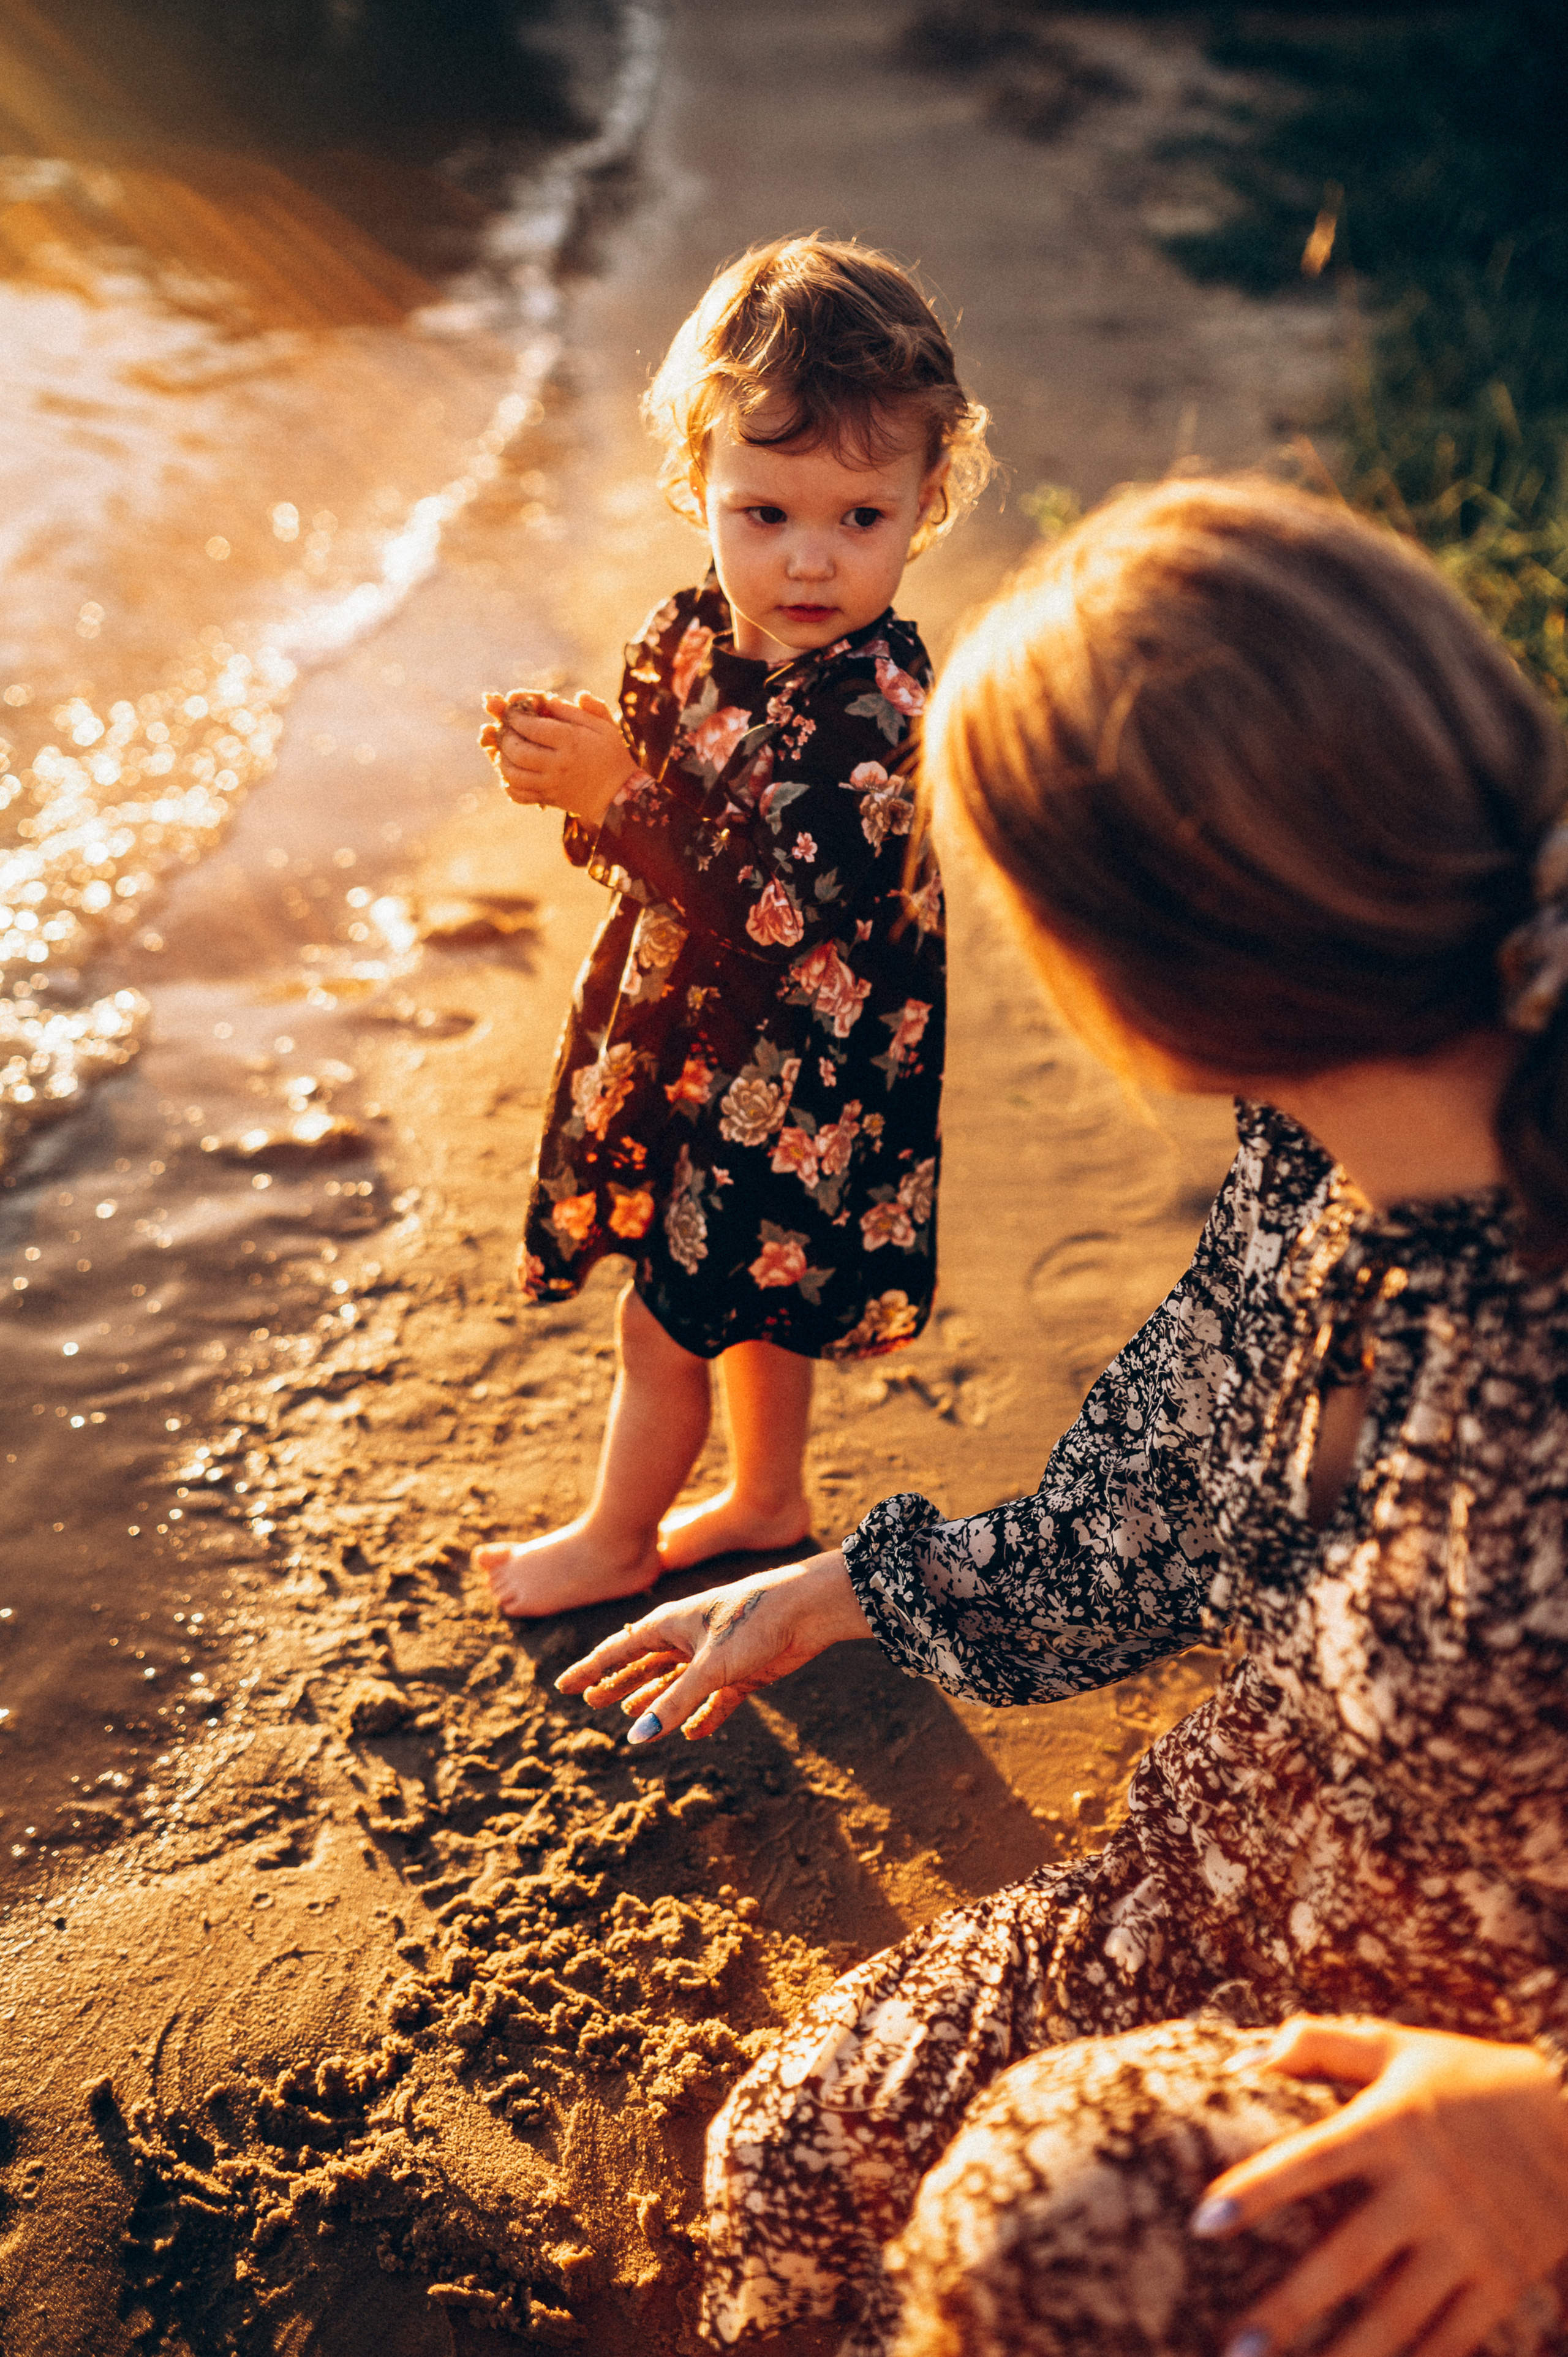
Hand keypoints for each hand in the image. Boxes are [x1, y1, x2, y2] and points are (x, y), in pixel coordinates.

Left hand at [479, 688, 636, 823]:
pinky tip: (512, 772)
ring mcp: (551, 785)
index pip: (531, 727)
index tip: (512, 710)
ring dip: (502, 759)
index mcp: (571, 742)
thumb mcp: (603, 725)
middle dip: (505, 736)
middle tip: (506, 729)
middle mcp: (558, 765)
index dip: (514, 716)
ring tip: (506, 749)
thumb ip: (577, 710)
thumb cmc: (611, 755)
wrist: (620, 795)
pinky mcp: (548, 799)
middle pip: (517, 751)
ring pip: (512, 774)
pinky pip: (518, 794)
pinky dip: (508, 783)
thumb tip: (550, 699)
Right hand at [555, 1549, 872, 1741]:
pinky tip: (694, 1735)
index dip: (591, 1669)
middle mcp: (689, 1637)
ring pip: (676, 1683)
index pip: (619, 1650)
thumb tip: (637, 1737)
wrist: (809, 1610)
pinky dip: (703, 1716)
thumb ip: (675, 1702)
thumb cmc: (756, 1622)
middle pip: (643, 1666)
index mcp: (671, 1624)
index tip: (563, 1685)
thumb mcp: (711, 1666)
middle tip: (591, 1702)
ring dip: (655, 1700)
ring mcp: (715, 1654)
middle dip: (618, 1684)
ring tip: (632, 1716)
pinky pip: (715, 1700)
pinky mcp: (743, 1671)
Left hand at [1191, 2016, 1567, 2356]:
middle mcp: (1427, 2188)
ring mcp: (1468, 2240)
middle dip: (1290, 2307)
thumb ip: (1324, 2045)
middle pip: (1348, 2258)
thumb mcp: (1401, 2047)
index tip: (1203, 2223)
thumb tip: (1252, 2055)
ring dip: (1344, 2355)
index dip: (1257, 2191)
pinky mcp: (1501, 2279)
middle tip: (1237, 2348)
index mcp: (1391, 2126)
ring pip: (1397, 2315)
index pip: (1311, 2162)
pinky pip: (1453, 2337)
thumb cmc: (1470, 2079)